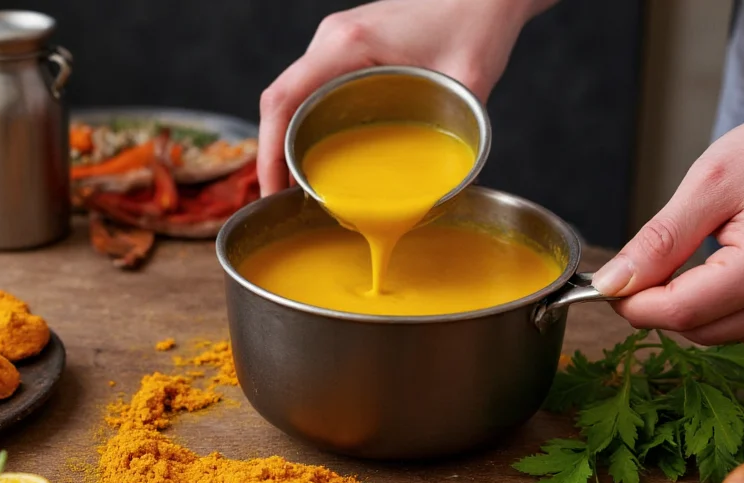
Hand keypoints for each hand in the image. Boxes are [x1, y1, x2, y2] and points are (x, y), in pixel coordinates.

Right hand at [257, 0, 557, 195]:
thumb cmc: (476, 21)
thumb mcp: (467, 84)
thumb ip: (456, 135)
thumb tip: (443, 190)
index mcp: (349, 44)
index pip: (283, 99)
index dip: (268, 150)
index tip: (270, 191)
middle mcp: (332, 40)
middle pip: (279, 101)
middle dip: (270, 153)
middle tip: (278, 200)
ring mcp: (337, 42)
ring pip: (291, 95)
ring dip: (283, 139)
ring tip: (291, 185)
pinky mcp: (348, 48)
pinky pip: (310, 89)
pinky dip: (302, 122)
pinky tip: (314, 153)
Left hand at [592, 113, 743, 344]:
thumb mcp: (713, 183)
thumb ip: (660, 240)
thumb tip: (613, 281)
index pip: (676, 312)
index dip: (630, 302)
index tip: (608, 282)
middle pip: (695, 328)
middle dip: (655, 305)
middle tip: (637, 268)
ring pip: (720, 332)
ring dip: (688, 307)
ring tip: (683, 261)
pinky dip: (718, 306)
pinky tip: (714, 272)